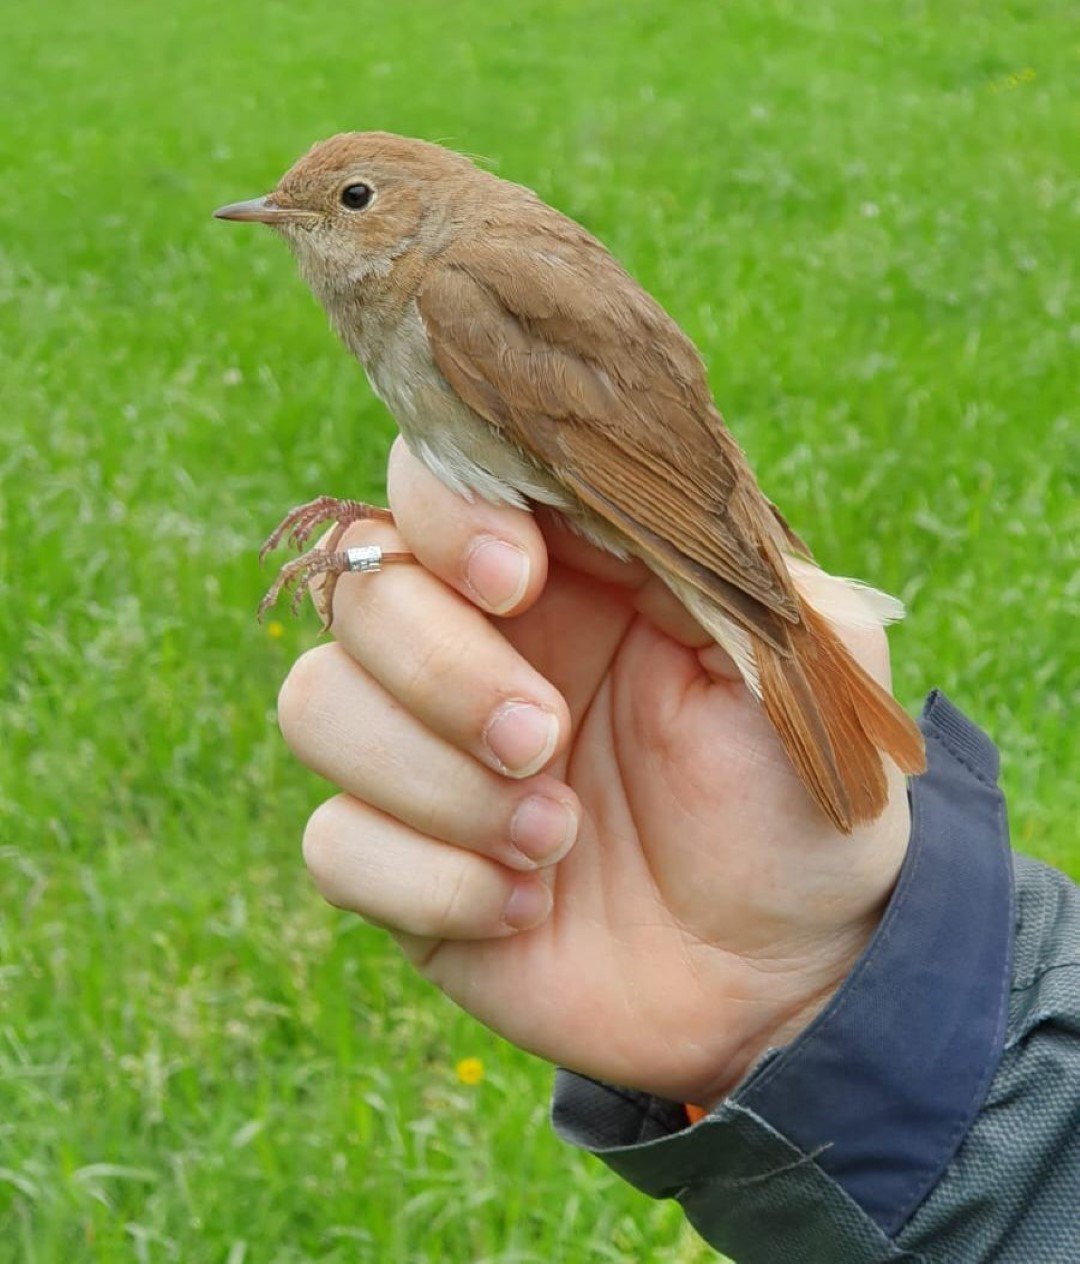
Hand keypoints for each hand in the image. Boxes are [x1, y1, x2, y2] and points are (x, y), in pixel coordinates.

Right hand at [278, 439, 910, 1107]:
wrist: (779, 980)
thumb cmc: (798, 815)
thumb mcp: (806, 674)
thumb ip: (731, 567)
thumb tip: (609, 505)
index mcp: (568, 578)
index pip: (436, 482)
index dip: (449, 514)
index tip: (519, 582)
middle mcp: (476, 650)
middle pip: (359, 590)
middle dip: (443, 669)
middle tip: (545, 739)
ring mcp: (425, 757)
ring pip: (317, 704)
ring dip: (433, 782)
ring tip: (555, 838)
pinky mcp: (398, 863)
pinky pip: (332, 843)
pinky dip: (428, 882)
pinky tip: (528, 910)